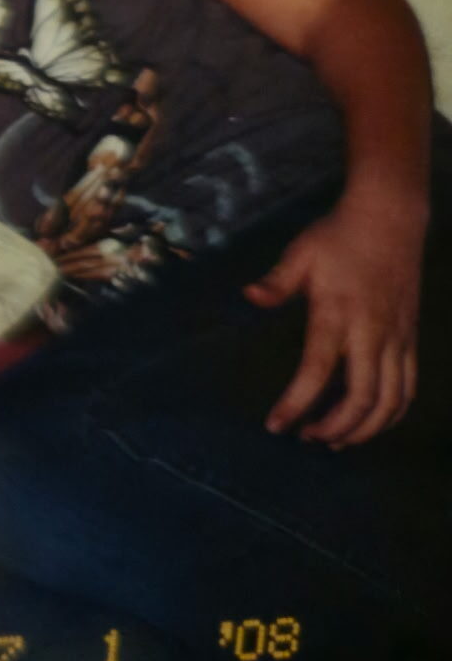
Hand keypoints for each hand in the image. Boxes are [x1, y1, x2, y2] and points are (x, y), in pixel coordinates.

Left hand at [244, 191, 424, 445]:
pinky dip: (392, 413)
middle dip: (334, 428)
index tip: (276, 426)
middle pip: (361, 399)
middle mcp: (372, 333)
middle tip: (306, 437)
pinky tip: (371, 422)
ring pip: (391, 402)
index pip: (316, 371)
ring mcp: (397, 339)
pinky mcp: (411, 338)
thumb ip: (276, 282)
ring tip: (335, 440)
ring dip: (365, 429)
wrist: (390, 220)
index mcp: (337, 315)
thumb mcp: (300, 253)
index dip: (296, 403)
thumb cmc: (337, 237)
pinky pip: (409, 388)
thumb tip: (248, 296)